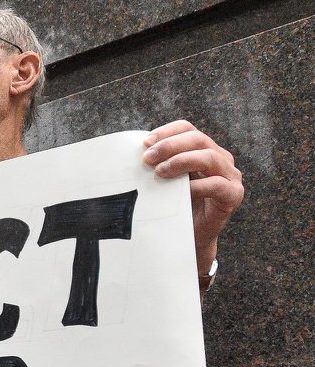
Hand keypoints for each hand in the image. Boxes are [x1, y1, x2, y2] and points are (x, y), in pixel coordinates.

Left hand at [143, 121, 243, 277]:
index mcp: (203, 150)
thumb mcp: (165, 181)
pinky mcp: (233, 195)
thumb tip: (134, 155)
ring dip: (181, 161)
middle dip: (170, 145)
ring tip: (159, 172)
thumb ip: (157, 165)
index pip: (188, 129)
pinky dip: (197, 186)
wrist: (190, 237)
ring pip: (209, 157)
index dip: (167, 132)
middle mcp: (220, 158)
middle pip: (198, 139)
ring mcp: (230, 176)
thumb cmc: (175, 207)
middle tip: (147, 158)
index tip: (145, 143)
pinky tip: (181, 191)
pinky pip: (217, 185)